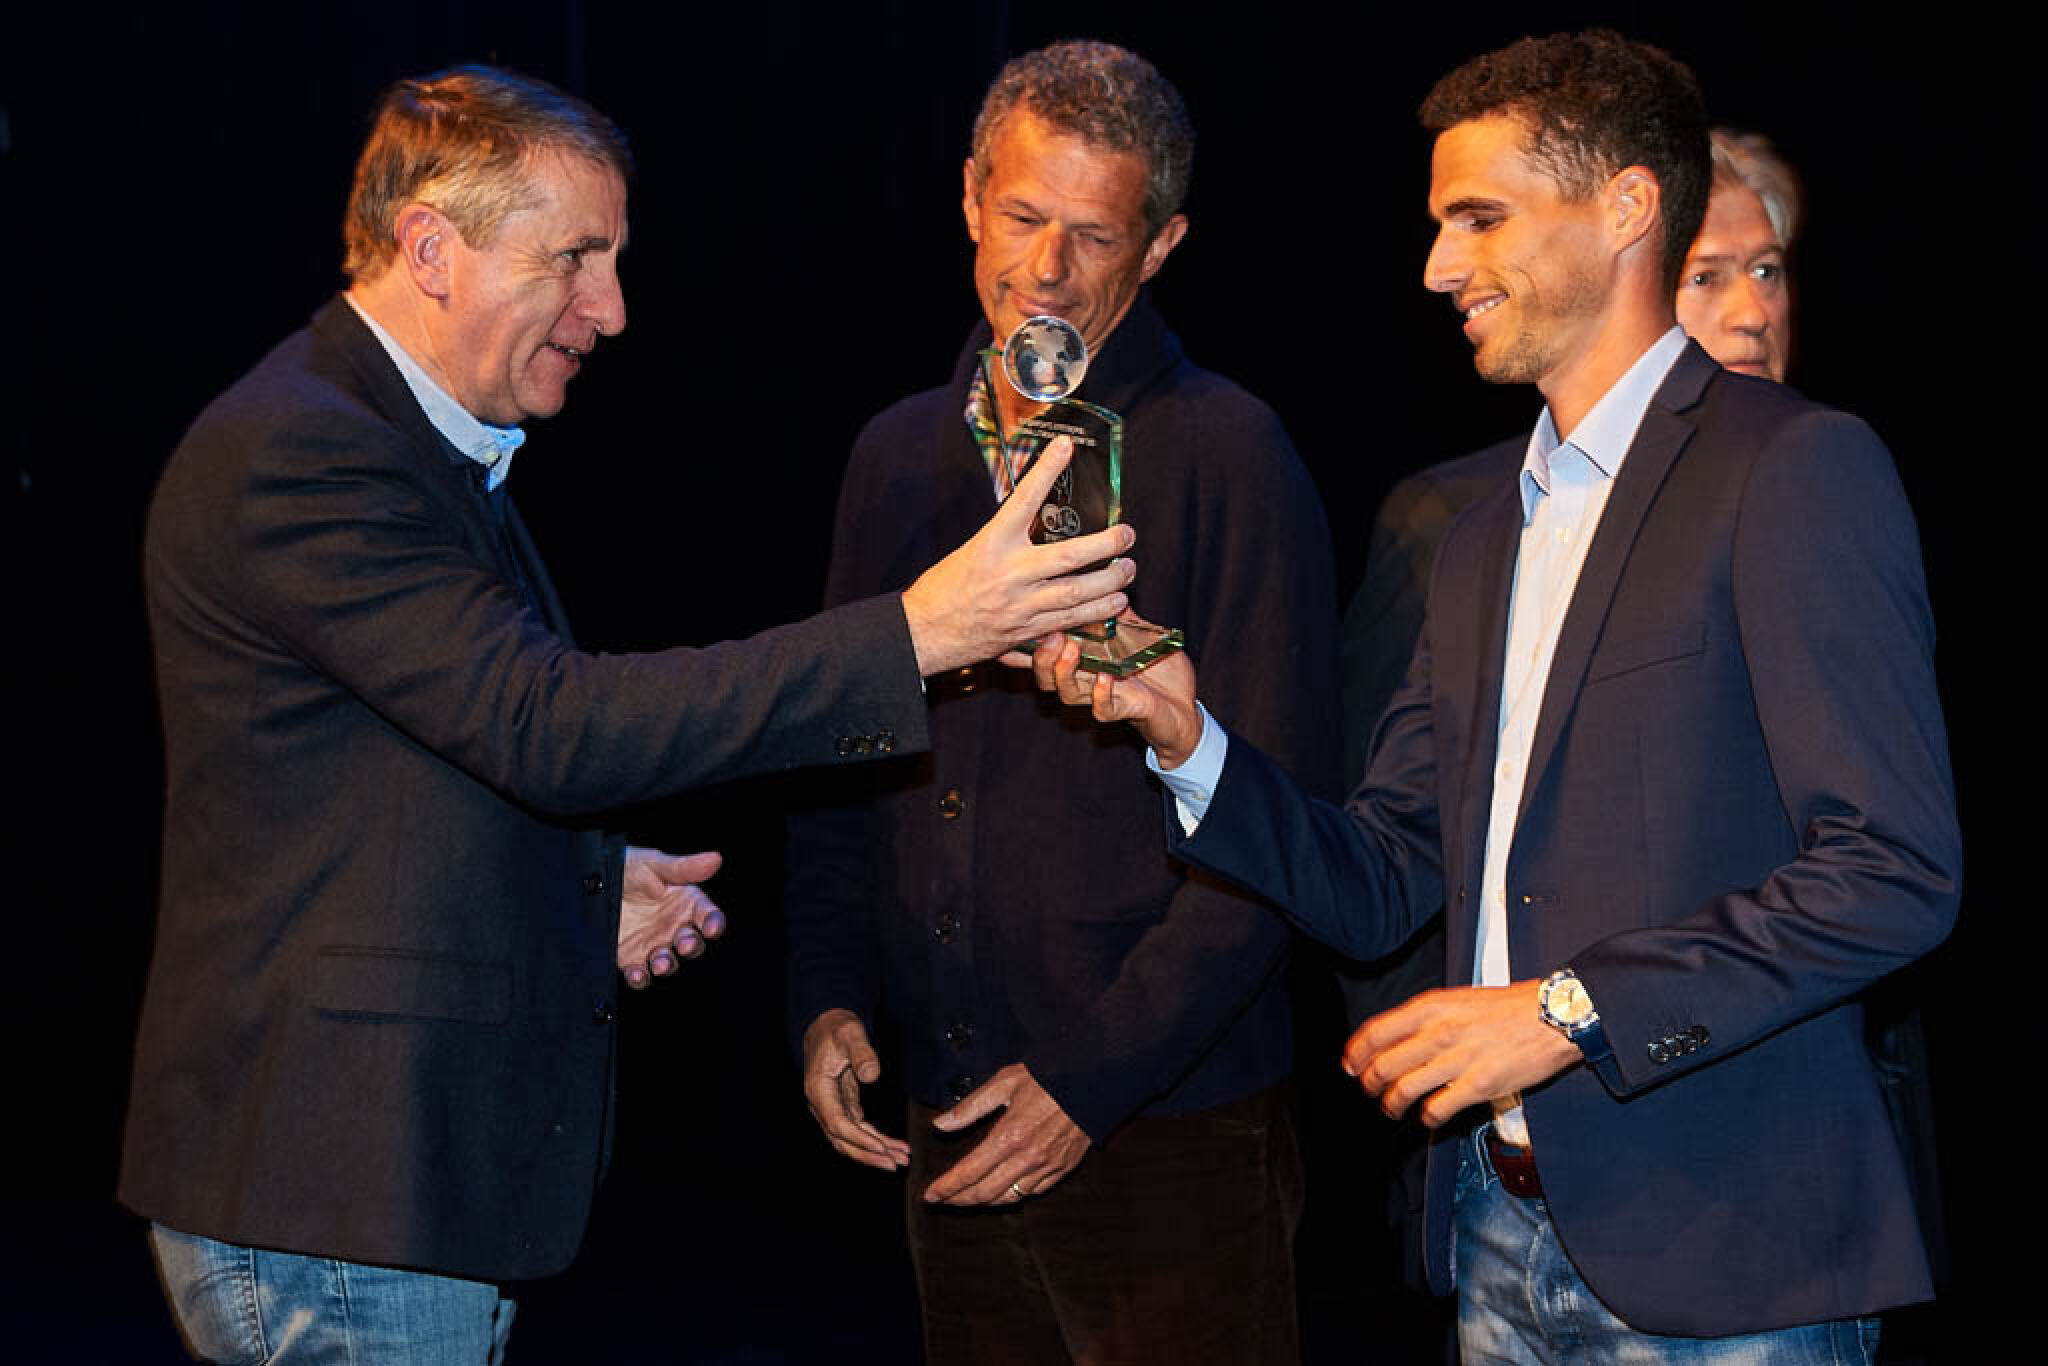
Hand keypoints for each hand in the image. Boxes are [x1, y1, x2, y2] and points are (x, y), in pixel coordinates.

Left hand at [617, 847, 726, 988]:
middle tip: (685, 944)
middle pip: (692, 943)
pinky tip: (638, 973)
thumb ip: (683, 867)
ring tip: (660, 962)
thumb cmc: (624, 866)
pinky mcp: (631, 958)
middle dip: (692, 946)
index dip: (713, 922)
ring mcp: (652, 944)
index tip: (711, 927)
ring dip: (667, 964)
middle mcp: (672, 925)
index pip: (707, 915)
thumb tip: (715, 859)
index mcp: (684, 902)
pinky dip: (641, 978)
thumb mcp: (652, 863)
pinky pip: (640, 973)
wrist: (589, 883)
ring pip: (669, 962)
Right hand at [802, 1009, 909, 1170]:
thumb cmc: (837, 1029)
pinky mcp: (843, 1107)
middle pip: (842, 1140)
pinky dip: (875, 1140)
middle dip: (868, 1155)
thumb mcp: (850, 1033)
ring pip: (850, 1140)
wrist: (826, 1026)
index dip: (859, 1139)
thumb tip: (871, 1075)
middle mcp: (822, 1105)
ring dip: (874, 1152)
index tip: (881, 1148)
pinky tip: (893, 1146)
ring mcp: (831, 1108)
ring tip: (901, 1159)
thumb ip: (861, 1052)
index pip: (837, 1124)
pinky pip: (858, 1130)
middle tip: (895, 1165)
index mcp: (818, 1090)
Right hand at [901, 436, 1136, 675]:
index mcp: (991, 545)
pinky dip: (1096, 613)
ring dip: (1110, 583)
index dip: (1046, 472)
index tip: (1066, 447)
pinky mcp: (1026, 632)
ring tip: (1128, 571)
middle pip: (1069, 556)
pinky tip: (1115, 604)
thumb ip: (1008, 539)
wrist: (924, 632)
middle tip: (1128, 535)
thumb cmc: (945, 589)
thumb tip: (1037, 516)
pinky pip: (1069, 622)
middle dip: (1106, 545)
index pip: (1023, 500)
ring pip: (1077, 594)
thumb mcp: (974, 550)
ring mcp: (1021, 606)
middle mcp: (1010, 574)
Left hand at [923, 1064, 1090, 1205]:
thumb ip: (970, 1108)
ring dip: (983, 1202)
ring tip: (967, 1198)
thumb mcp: (1003, 1083)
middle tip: (943, 1200)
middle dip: (959, 1200)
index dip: (946, 1187)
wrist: (1092, 1081)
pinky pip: (1032, 1192)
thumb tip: (940, 1125)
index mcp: (1008, 1136)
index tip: (930, 1194)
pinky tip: (1002, 1191)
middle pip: (984, 1192)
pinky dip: (1012, 1196)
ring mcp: (1047, 1167)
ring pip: (1008, 1198)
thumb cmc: (1047, 1078)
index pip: (968, 1172)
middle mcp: (1027, 1158)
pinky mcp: (1062, 1169)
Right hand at [1031, 629, 1203, 767]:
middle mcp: (1088, 680)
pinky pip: (1103, 709)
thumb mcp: (1141, 634)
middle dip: (1042, 657)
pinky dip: (1101, 694)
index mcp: (1086, 660)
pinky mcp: (1124, 710)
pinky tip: (1105, 677)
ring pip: (1069, 693)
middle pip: (1048, 676)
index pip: (1049, 654)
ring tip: (1070, 650)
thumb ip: (1121, 614)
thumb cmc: (1160, 671)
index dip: (1029, 644)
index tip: (1023, 625)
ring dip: (1065, 672)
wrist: (1185, 706)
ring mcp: (1104, 697)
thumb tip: (1109, 581)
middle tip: (1050, 636)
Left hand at [1341, 981, 1580, 1127]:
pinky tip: (1428, 1117)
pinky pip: (1437, 1109)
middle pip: (1383, 1066)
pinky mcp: (1479, 1085)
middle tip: (1371, 1091)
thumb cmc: (1505, 1008)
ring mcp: (1458, 1060)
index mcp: (1430, 1007)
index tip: (1350, 1066)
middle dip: (1369, 1084)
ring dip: (1392, 1105)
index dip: (1356, 1053)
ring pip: (1403, 1090)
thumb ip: (1425, 1017)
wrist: (1552, 1016)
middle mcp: (1438, 1033)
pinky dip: (1426, 1118)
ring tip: (1393, 1109)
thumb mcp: (1457, 999)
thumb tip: (1394, 1038)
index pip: (1375, 1032)